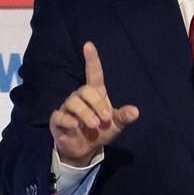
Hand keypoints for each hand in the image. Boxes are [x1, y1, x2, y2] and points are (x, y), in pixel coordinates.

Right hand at [49, 42, 138, 165]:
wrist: (85, 149)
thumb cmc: (100, 131)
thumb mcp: (116, 125)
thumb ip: (124, 117)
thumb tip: (135, 111)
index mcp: (95, 94)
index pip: (93, 73)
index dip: (91, 59)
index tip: (88, 45)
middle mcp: (80, 97)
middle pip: (85, 90)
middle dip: (97, 103)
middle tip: (105, 118)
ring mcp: (67, 108)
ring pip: (73, 102)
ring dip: (86, 114)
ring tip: (95, 125)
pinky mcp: (58, 120)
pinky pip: (60, 115)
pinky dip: (68, 120)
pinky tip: (75, 126)